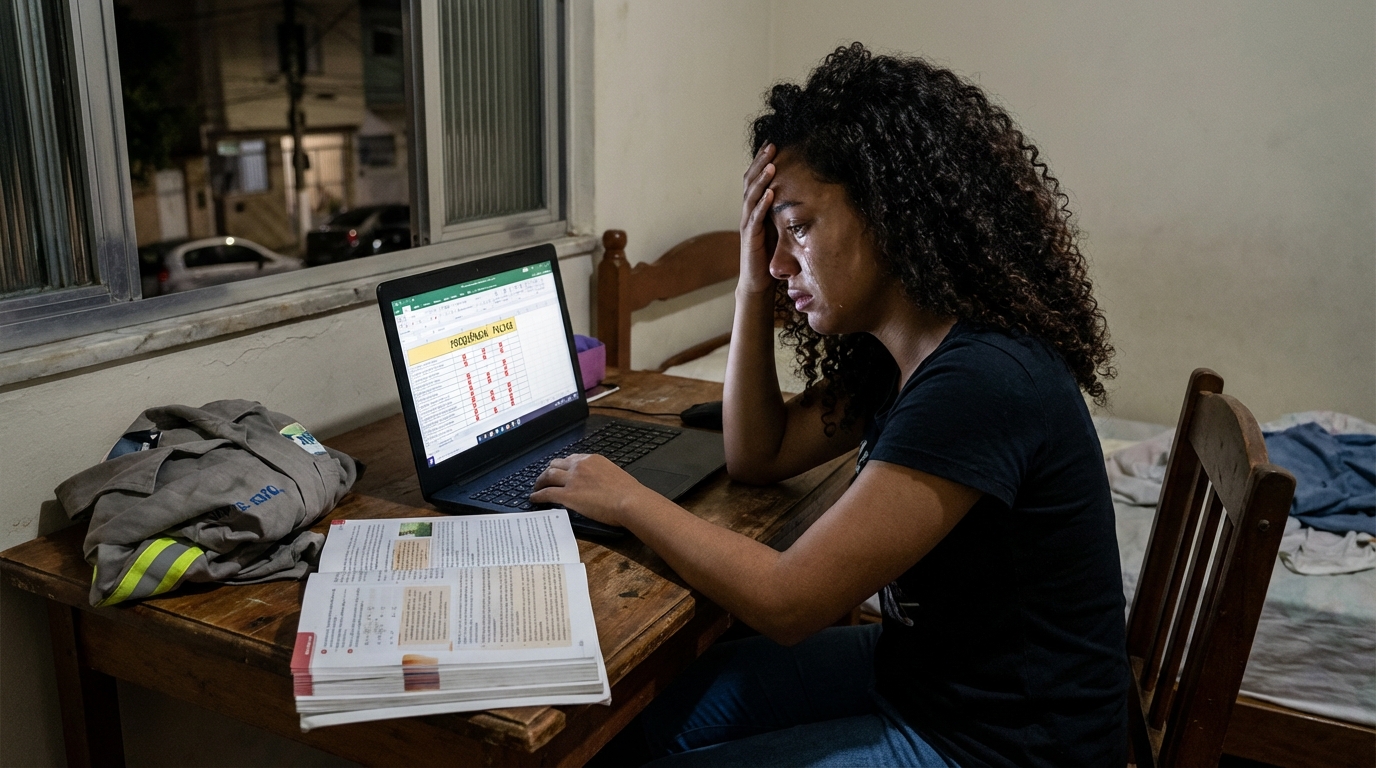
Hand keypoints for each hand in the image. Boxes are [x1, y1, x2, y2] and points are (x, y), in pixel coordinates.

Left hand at [529, 454, 655, 526]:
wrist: (629, 500)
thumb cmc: (628, 492)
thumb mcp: (614, 474)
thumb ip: (602, 474)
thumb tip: (599, 482)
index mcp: (592, 459)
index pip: (571, 459)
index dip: (563, 465)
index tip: (560, 470)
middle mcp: (580, 466)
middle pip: (556, 464)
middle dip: (548, 471)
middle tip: (545, 478)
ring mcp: (572, 480)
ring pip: (548, 476)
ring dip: (540, 481)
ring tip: (537, 487)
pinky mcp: (567, 495)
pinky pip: (547, 493)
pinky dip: (538, 495)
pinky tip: (534, 498)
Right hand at [739, 143, 777, 294]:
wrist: (758, 281)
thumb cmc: (769, 254)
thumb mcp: (778, 226)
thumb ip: (783, 210)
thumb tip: (803, 193)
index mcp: (755, 208)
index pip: (756, 179)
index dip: (762, 161)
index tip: (773, 143)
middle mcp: (749, 212)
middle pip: (751, 182)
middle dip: (761, 162)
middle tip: (772, 145)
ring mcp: (748, 224)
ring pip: (751, 196)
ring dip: (762, 179)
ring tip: (771, 164)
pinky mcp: (750, 237)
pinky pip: (755, 217)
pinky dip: (762, 204)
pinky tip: (770, 192)